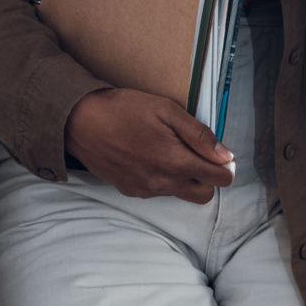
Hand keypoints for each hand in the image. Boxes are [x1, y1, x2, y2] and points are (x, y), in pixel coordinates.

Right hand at [64, 87, 235, 202]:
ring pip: (181, 194)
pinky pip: (158, 193)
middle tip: (199, 154)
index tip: (221, 155)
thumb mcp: (166, 111)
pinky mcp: (130, 191)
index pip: (218, 180)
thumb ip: (199, 135)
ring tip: (170, 150)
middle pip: (204, 195)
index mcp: (175, 162)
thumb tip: (225, 156)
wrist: (80, 122)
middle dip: (209, 178)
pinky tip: (150, 157)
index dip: (225, 167)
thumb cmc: (123, 110)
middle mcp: (162, 183)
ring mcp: (145, 190)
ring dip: (185, 179)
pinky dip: (163, 179)